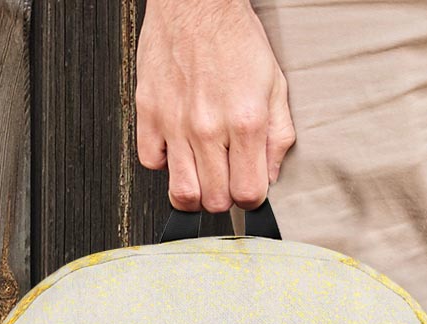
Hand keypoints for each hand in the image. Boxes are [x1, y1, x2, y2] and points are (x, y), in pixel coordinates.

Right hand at [135, 0, 296, 211]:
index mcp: (245, 123)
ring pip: (182, 192)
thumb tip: (271, 176)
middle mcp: (208, 127)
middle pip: (215, 201)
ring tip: (202, 175)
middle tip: (226, 178)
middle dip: (224, 197)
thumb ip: (278, 137)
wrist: (196, 1)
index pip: (248, 194)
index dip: (251, 199)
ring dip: (195, 192)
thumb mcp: (275, 87)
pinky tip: (178, 149)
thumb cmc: (235, 39)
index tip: (249, 188)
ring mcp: (175, 122)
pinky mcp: (148, 111)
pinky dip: (164, 163)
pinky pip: (150, 162)